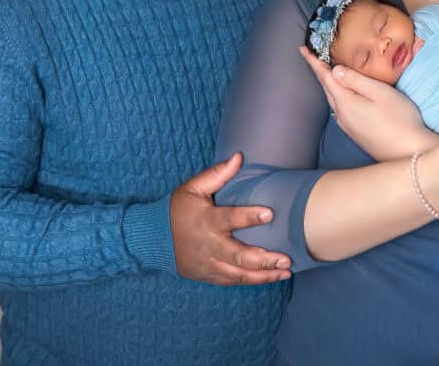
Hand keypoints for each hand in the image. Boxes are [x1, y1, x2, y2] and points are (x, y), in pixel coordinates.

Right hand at [169, 152, 291, 285]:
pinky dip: (253, 281)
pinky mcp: (209, 275)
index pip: (230, 219)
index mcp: (207, 221)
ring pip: (240, 274)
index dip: (250, 217)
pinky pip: (233, 281)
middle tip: (286, 257)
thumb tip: (239, 157)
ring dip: (264, 275)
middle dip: (264, 259)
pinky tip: (271, 277)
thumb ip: (217, 173)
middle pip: (239, 256)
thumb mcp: (193, 188)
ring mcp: (210, 263)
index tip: (270, 213)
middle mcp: (210, 245)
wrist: (152, 239)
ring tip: (285, 271)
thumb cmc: (176, 210)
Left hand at [299, 47, 435, 160]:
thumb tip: (336, 70)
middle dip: (319, 71)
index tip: (302, 48)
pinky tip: (344, 92)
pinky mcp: (356, 133)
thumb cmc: (399, 119)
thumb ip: (356, 80)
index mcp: (345, 103)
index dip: (313, 62)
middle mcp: (342, 116)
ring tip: (327, 70)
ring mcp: (348, 126)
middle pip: (327, 88)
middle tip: (312, 55)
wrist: (409, 153)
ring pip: (333, 99)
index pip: (325, 77)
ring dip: (329, 83)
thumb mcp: (380, 92)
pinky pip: (341, 108)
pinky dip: (338, 94)